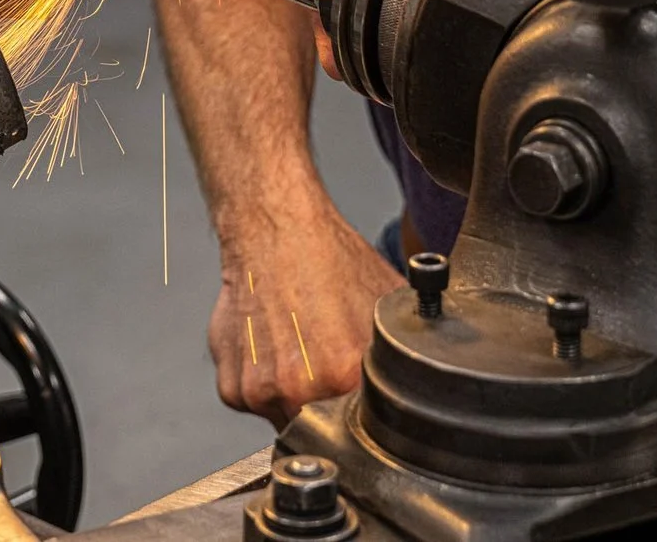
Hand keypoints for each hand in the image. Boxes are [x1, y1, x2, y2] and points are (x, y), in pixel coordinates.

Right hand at [211, 206, 398, 425]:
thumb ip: (402, 353)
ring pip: (286, 419)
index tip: (362, 391)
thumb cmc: (328, 257)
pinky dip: (263, 382)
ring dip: (293, 396)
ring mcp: (260, 390)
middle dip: (328, 403)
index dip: (365, 409)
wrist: (274, 230)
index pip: (363, 423)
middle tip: (327, 362)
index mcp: (343, 374)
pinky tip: (273, 344)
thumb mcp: (387, 302)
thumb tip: (424, 378)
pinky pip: (255, 403)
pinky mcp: (232, 387)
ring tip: (299, 347)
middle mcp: (298, 389)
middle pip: (322, 426)